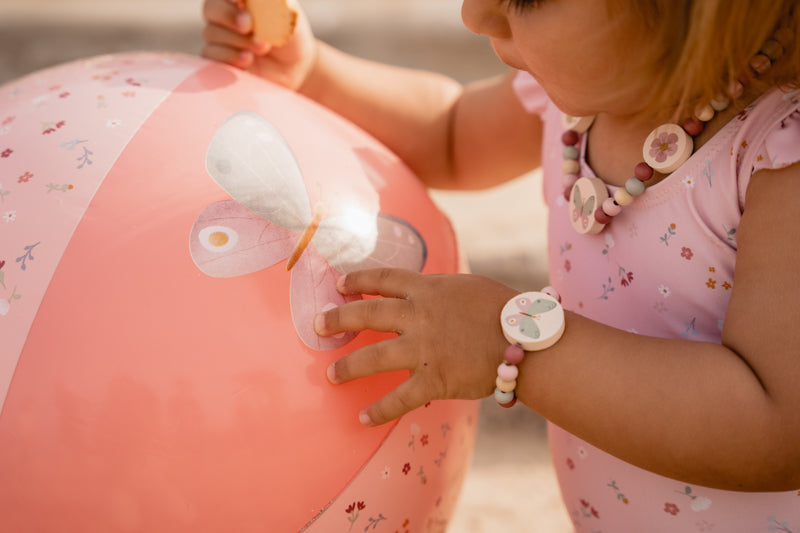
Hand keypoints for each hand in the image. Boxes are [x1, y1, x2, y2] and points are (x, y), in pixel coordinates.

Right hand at [201, 0, 316, 89]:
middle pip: (210, 9)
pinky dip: (229, 56)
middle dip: (228, 16)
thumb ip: (272, 0)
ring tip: (263, 47)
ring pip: (211, 34)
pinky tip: (247, 59)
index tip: (241, 1)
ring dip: (238, 40)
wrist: (295, 67)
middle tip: (248, 25)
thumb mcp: (288, 12)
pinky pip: (211, 55)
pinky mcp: (219, 60)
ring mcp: (220, 38)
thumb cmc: (290, 34)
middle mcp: (224, 15)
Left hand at [315, 268, 517, 425]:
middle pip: (367, 313)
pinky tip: (363, 418)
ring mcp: (423, 348)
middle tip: (318, 324)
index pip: (384, 279)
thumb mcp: (467, 286)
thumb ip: (439, 290)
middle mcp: (418, 316)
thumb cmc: (504, 309)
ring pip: (372, 357)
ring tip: (331, 374)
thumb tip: (423, 292)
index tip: (340, 284)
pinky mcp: (433, 379)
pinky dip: (379, 410)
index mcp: (427, 288)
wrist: (526, 340)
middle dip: (338, 318)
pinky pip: (399, 398)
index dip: (358, 280)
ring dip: (347, 366)